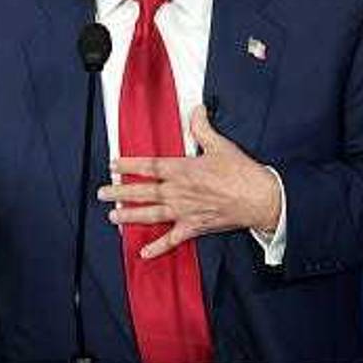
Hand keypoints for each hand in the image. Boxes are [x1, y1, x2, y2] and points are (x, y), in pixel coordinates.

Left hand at [99, 105, 280, 258]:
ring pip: (151, 214)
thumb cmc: (242, 173)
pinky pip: (172, 239)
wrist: (260, 198)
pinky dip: (158, 247)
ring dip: (130, 216)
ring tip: (113, 217)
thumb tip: (197, 110)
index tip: (114, 164)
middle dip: (120, 192)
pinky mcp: (194, 227)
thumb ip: (204, 128)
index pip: (149, 165)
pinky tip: (144, 252)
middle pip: (143, 191)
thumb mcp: (221, 145)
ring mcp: (185, 211)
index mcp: (183, 170)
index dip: (129, 164)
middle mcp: (179, 191)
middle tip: (102, 193)